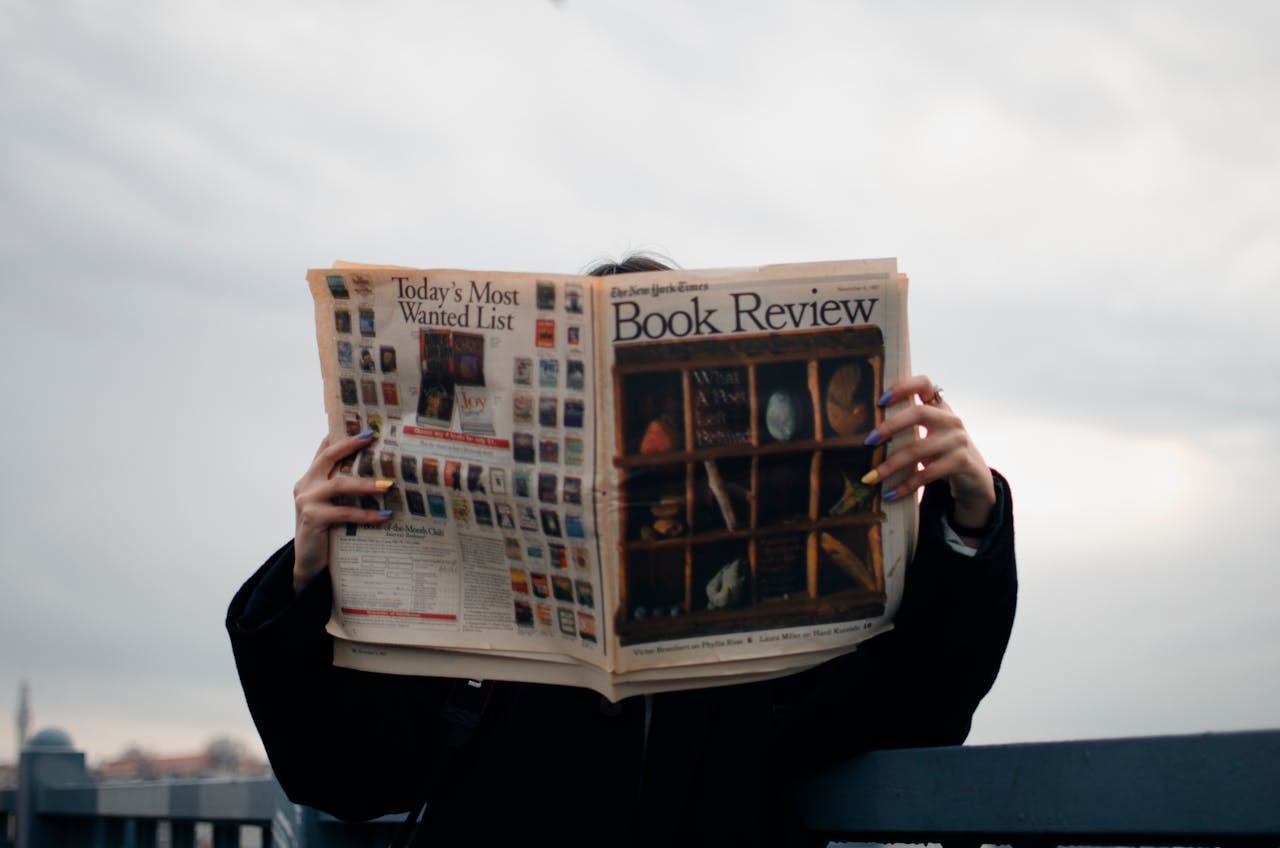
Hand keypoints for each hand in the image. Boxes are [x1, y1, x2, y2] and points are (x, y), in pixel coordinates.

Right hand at [292, 431, 392, 592]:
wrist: (308, 563)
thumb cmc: (326, 531)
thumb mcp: (333, 505)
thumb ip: (344, 488)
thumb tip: (380, 474)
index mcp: (310, 478)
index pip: (324, 450)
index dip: (339, 435)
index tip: (360, 424)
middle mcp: (305, 485)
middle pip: (328, 457)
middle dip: (349, 445)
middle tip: (371, 438)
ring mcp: (306, 501)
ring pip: (339, 485)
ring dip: (366, 484)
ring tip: (388, 485)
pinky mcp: (312, 519)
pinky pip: (344, 513)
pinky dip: (366, 514)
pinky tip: (384, 515)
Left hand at [862, 375, 995, 539]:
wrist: (974, 478)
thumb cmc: (941, 453)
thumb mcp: (930, 435)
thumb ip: (908, 428)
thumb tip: (866, 437)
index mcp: (939, 407)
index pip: (924, 384)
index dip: (902, 387)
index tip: (881, 400)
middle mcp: (950, 419)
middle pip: (918, 413)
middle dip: (890, 426)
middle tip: (868, 441)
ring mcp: (958, 440)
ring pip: (918, 450)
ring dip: (891, 465)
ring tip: (870, 478)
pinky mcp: (961, 462)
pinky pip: (926, 474)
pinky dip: (905, 485)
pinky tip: (890, 494)